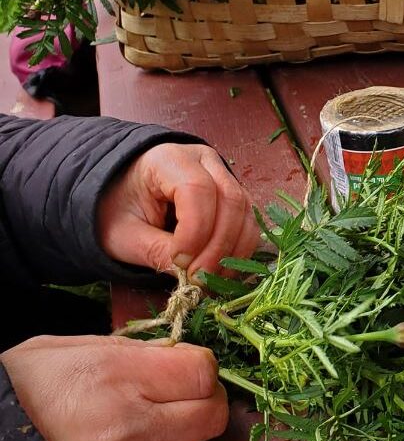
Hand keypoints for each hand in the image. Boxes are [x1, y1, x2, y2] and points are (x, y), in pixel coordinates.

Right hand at [0, 335, 228, 440]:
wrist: (9, 416)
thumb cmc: (55, 372)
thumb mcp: (105, 346)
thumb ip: (159, 354)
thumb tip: (200, 363)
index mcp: (122, 376)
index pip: (203, 375)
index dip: (204, 365)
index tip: (190, 361)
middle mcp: (127, 423)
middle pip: (210, 415)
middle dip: (207, 396)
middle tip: (186, 386)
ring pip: (193, 440)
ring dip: (187, 421)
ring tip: (154, 407)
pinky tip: (144, 429)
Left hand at [98, 143, 260, 277]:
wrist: (121, 196)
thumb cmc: (117, 209)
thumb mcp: (123, 234)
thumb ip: (155, 251)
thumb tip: (190, 275)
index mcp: (168, 159)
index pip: (197, 189)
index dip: (195, 230)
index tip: (180, 263)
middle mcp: (204, 160)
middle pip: (230, 199)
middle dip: (218, 246)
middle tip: (199, 280)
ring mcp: (223, 175)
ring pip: (245, 212)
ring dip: (233, 251)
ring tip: (209, 280)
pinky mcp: (233, 195)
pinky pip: (248, 222)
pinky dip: (239, 249)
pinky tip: (221, 271)